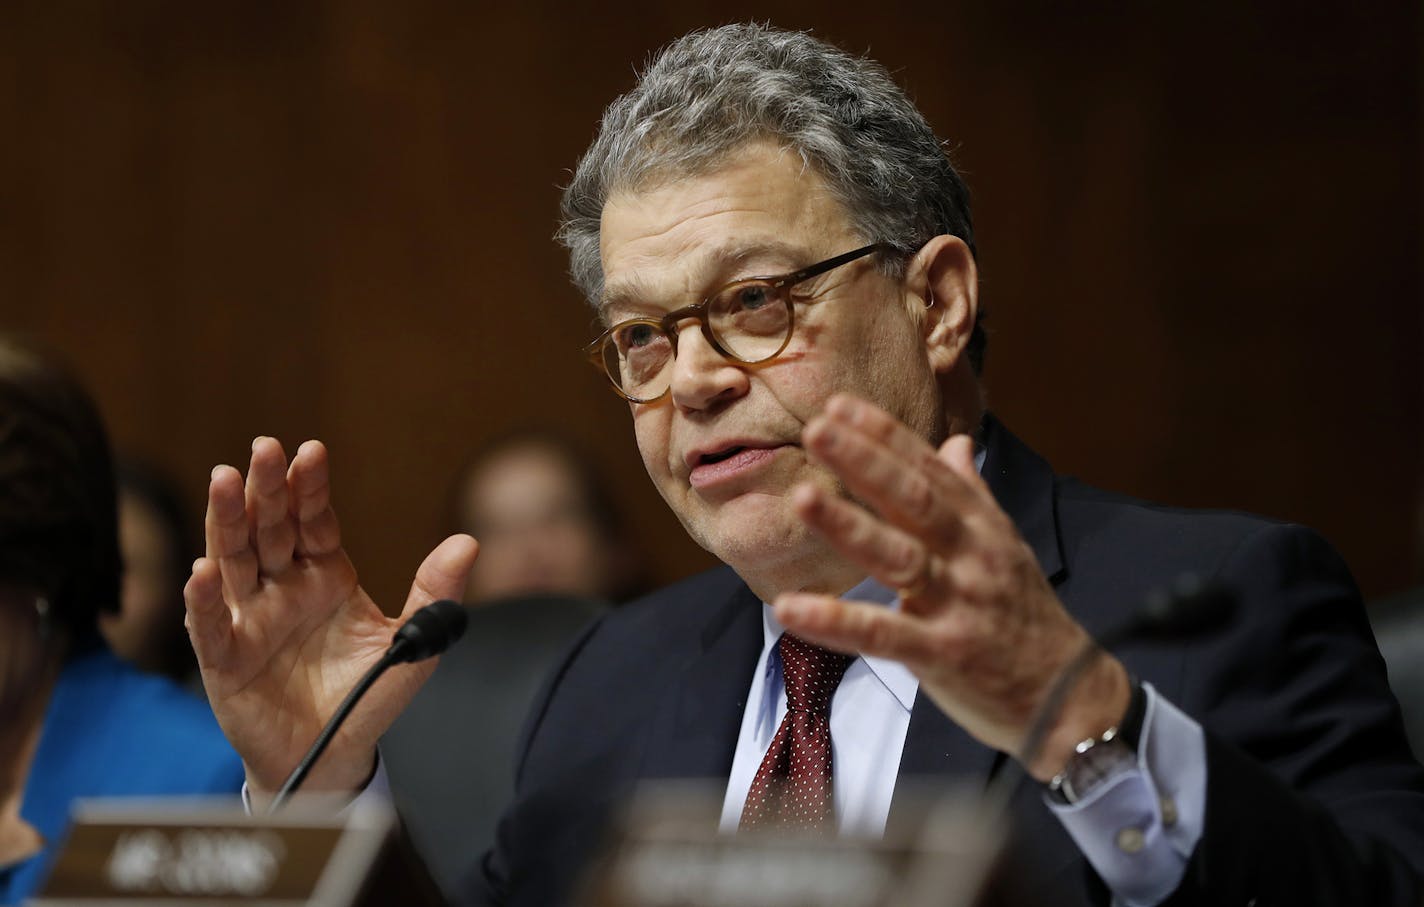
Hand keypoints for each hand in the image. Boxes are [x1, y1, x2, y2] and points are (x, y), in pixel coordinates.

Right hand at [184, 437, 477, 799]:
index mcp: (326, 575)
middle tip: (264, 448)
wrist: (333, 756)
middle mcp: (284, 588)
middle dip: (267, 488)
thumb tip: (468, 542)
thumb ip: (435, 593)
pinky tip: (204, 571)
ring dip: (226, 522)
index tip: (311, 450)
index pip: (315, 520)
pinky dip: (206, 600)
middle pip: (271, 529)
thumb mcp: (412, 642)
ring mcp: (251, 619)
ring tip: (224, 481)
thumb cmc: (367, 694)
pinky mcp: (226, 659)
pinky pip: (212, 626)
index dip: (311, 487)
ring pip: (234, 561)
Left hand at [774, 395, 1127, 779]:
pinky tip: (790, 609)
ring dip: (850, 526)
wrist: (1072, 698)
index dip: (884, 435)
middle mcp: (970, 555)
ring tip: (803, 497)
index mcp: (980, 526)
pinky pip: (883, 635)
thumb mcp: (1006, 546)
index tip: (838, 405)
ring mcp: (958, 603)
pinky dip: (837, 622)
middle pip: (915, 498)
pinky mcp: (944, 654)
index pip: (929, 468)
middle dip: (866, 461)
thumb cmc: (1026, 617)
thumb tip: (956, 443)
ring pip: (900, 557)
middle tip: (818, 428)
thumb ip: (972, 494)